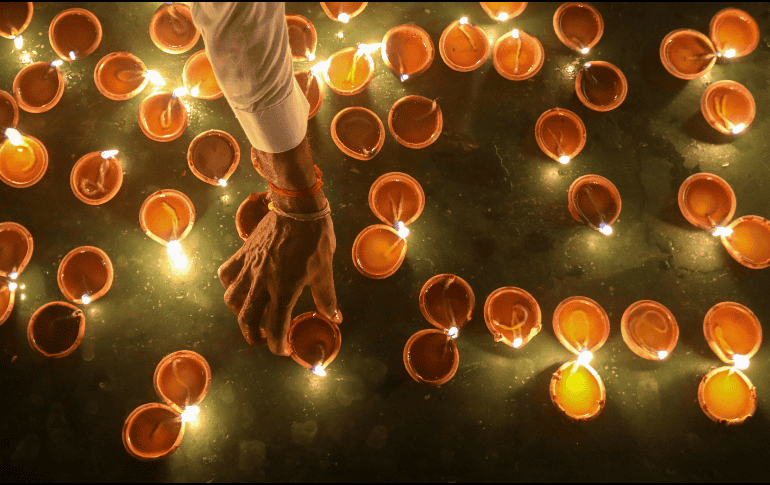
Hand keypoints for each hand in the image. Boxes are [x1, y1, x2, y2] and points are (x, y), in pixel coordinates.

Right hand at [218, 208, 340, 355]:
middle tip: (263, 338)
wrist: (297, 206)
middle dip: (253, 335)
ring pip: (232, 299)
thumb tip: (334, 317)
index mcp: (284, 289)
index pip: (275, 328)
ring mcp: (249, 267)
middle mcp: (262, 282)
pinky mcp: (243, 253)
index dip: (277, 345)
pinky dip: (230, 284)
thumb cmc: (314, 237)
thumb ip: (326, 296)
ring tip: (251, 313)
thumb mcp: (324, 269)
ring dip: (240, 312)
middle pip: (246, 320)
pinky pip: (227, 274)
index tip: (283, 349)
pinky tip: (241, 285)